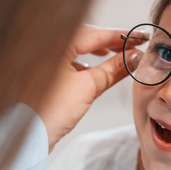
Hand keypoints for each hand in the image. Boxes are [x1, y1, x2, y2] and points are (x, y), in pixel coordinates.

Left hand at [29, 24, 139, 151]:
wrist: (31, 135)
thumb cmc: (53, 110)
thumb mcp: (89, 87)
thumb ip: (113, 68)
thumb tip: (134, 58)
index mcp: (54, 42)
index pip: (93, 34)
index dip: (119, 37)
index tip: (140, 38)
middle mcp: (44, 45)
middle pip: (83, 37)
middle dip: (108, 42)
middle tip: (131, 47)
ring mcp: (40, 59)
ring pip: (74, 47)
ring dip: (96, 51)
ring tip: (114, 56)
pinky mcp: (40, 73)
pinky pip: (65, 59)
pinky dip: (82, 62)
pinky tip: (92, 70)